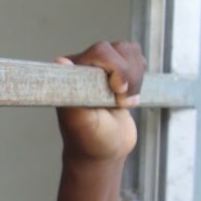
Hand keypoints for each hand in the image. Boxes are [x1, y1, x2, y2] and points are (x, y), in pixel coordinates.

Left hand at [56, 41, 144, 162]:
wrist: (105, 151)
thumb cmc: (90, 140)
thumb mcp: (81, 121)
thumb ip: (72, 94)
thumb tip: (59, 60)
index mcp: (69, 74)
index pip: (100, 50)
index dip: (116, 68)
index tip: (116, 92)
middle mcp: (83, 66)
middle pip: (119, 48)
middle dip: (128, 75)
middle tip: (122, 102)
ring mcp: (101, 68)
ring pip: (130, 50)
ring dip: (136, 77)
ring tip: (126, 101)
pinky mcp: (118, 72)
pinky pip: (136, 57)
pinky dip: (140, 73)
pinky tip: (132, 92)